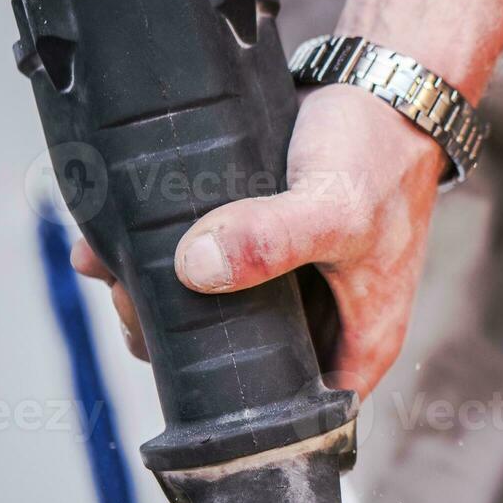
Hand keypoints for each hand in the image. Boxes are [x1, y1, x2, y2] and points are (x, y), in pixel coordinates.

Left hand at [72, 84, 444, 398]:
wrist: (384, 88)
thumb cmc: (381, 157)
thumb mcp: (333, 209)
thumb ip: (270, 241)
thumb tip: (196, 268)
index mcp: (358, 346)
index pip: (292, 415)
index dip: (233, 405)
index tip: (176, 360)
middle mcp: (327, 327)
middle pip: (245, 367)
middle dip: (181, 342)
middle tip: (136, 302)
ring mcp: (297, 289)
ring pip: (222, 316)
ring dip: (165, 296)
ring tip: (119, 267)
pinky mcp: (268, 248)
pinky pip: (211, 267)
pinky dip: (169, 255)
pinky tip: (127, 238)